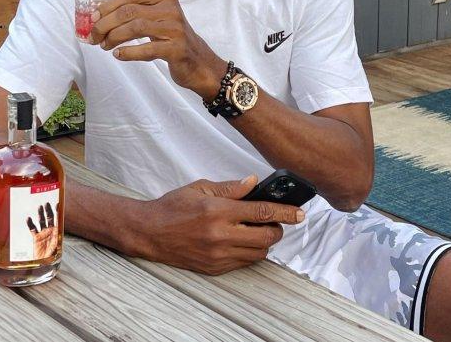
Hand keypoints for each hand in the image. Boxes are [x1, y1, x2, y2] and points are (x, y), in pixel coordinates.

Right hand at [27, 202, 59, 258]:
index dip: (57, 211)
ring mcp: (42, 233)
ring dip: (40, 214)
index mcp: (56, 231)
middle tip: (46, 203)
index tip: (57, 204)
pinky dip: (30, 224)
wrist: (45, 264)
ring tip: (40, 207)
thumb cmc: (53, 256)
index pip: (57, 219)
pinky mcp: (36, 237)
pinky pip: (32, 229)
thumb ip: (58, 241)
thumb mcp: (58, 247)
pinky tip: (28, 218)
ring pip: (41, 221)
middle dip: (48, 210)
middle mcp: (50, 230)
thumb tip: (59, 236)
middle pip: (49, 218)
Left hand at [90, 0, 225, 97]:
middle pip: (129, 12)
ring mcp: (175, 29)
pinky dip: (128, 53)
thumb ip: (134, 13)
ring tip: (104, 46)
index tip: (93, 17)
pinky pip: (147, 49)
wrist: (198, 62)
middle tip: (94, 36)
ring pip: (135, 28)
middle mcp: (171, 9)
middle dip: (106, 24)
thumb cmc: (171, 39)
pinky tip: (118, 55)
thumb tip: (97, 15)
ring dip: (114, 38)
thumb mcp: (156, 19)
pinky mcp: (177, 49)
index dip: (108, 5)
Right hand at [136, 175, 304, 275]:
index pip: (261, 212)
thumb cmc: (173, 207)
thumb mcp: (200, 187)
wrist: (150, 232)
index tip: (299, 212)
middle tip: (274, 220)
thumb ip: (230, 187)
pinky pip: (244, 263)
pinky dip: (249, 252)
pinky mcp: (214, 268)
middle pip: (266, 237)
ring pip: (258, 253)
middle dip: (277, 229)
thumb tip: (254, 182)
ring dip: (264, 242)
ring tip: (256, 229)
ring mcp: (218, 255)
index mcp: (217, 211)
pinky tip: (242, 240)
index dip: (285, 212)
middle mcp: (220, 235)